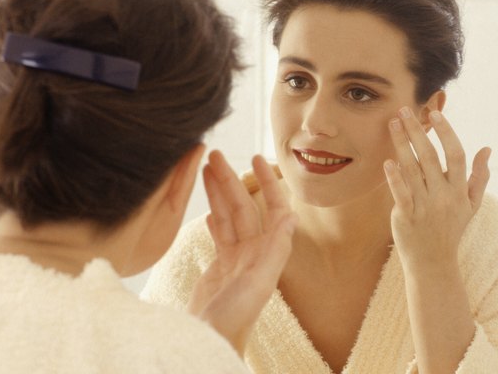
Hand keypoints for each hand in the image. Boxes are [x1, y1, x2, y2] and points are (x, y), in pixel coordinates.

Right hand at [187, 150, 296, 354]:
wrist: (211, 342)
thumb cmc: (235, 319)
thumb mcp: (258, 283)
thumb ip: (275, 250)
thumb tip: (292, 217)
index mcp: (267, 253)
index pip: (273, 209)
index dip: (269, 183)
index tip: (257, 158)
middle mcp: (255, 253)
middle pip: (245, 207)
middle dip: (231, 180)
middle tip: (214, 155)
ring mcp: (236, 260)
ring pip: (230, 217)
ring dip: (219, 193)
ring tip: (205, 169)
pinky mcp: (219, 268)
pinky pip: (219, 235)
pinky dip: (215, 218)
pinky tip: (208, 206)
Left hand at [384, 107, 489, 268]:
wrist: (434, 262)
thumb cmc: (452, 228)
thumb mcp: (472, 204)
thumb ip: (480, 176)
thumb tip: (487, 148)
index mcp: (460, 190)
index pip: (456, 155)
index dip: (446, 133)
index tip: (434, 113)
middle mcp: (444, 196)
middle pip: (430, 157)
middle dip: (417, 131)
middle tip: (404, 110)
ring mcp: (425, 206)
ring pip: (412, 170)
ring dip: (402, 144)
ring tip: (392, 124)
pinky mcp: (406, 216)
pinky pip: (400, 194)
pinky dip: (394, 178)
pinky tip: (387, 161)